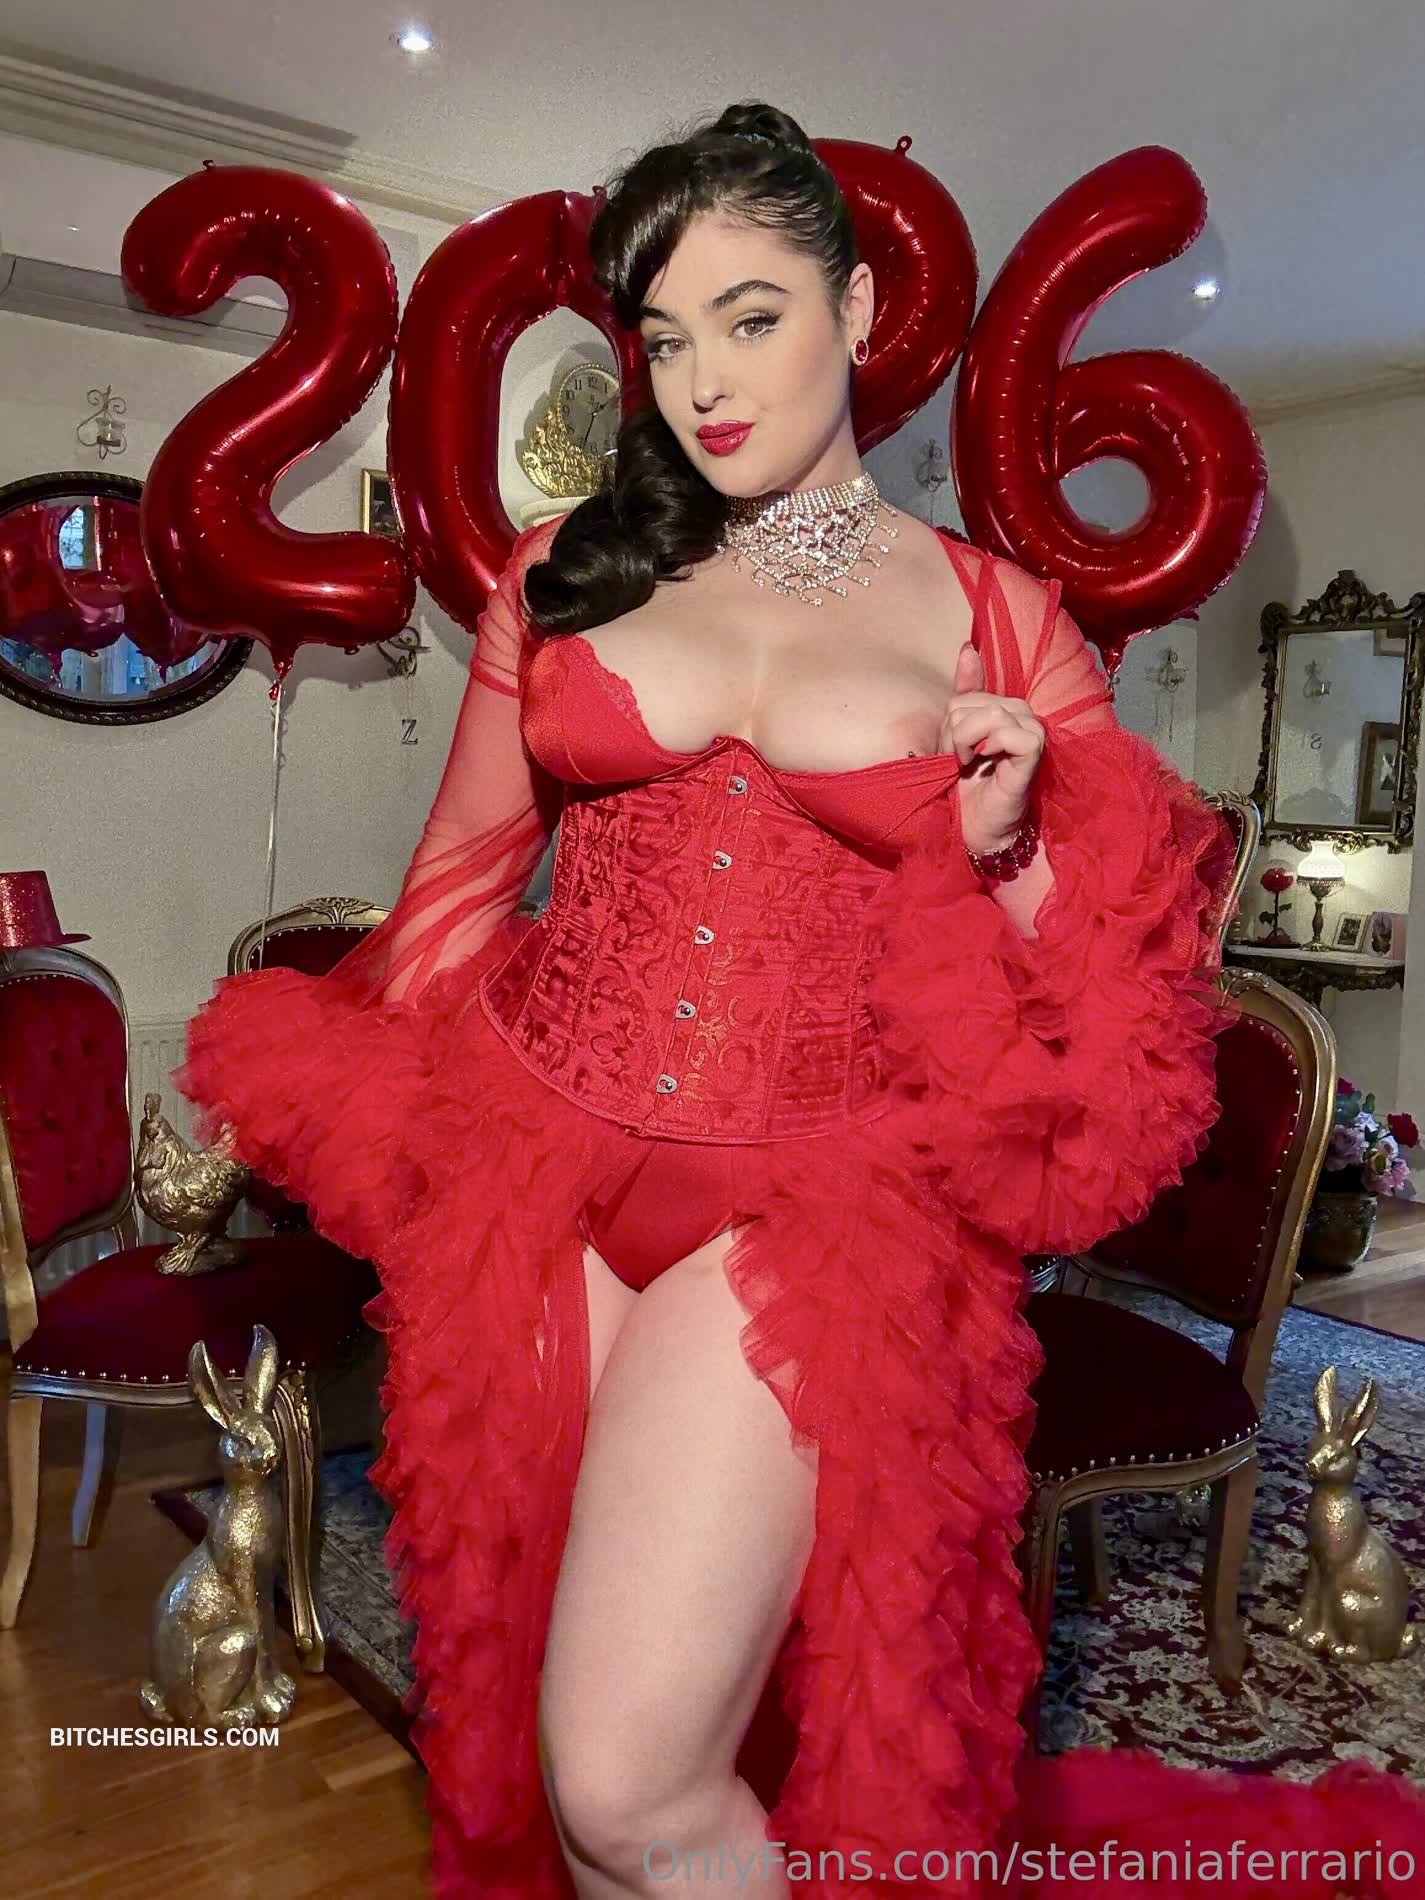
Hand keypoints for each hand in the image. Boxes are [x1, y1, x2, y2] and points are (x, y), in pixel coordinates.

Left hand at [939, 640, 1045, 852]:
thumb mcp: (956, 735)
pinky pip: (1006, 732)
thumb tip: (967, 647)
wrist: (979, 830)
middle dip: (952, 735)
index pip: (963, 695)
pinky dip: (986, 747)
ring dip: (963, 742)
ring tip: (966, 764)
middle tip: (958, 761)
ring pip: (987, 714)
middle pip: (968, 703)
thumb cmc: (968, 786)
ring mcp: (1032, 729)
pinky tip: (982, 765)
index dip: (948, 724)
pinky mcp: (1034, 750)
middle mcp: (1021, 712)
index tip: (952, 751)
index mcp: (1003, 705)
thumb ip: (963, 694)